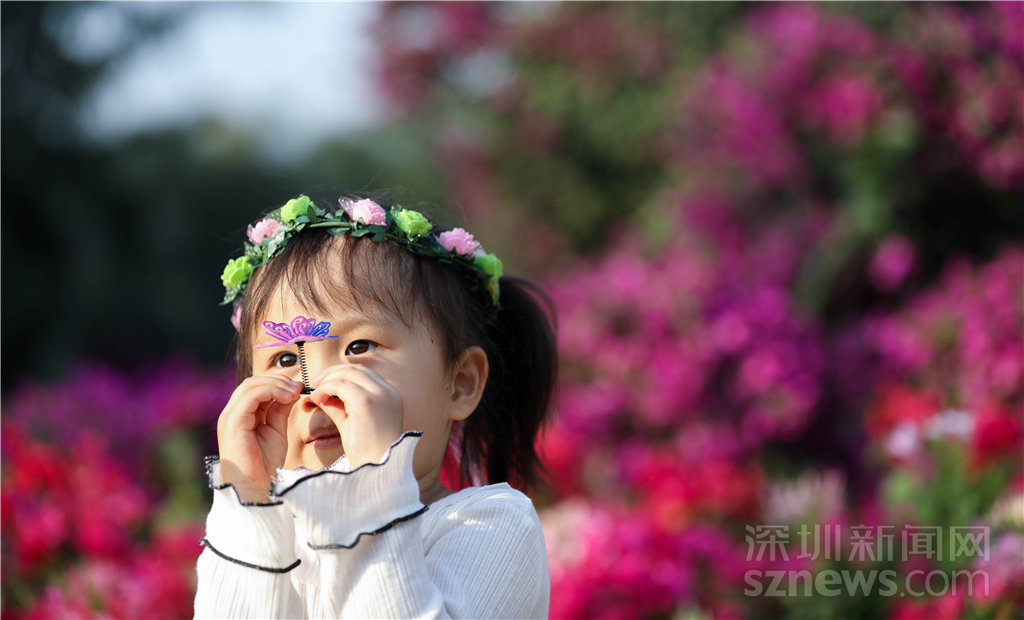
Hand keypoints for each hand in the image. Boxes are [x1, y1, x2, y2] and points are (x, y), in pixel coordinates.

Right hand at [217, 375, 301, 501]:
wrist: (257, 487)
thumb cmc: (265, 463)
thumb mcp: (276, 429)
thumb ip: (279, 409)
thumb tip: (291, 390)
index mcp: (241, 414)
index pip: (256, 387)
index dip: (278, 383)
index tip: (300, 387)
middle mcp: (232, 413)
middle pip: (252, 382)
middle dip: (278, 380)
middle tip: (299, 386)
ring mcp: (230, 417)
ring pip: (250, 385)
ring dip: (276, 384)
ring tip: (295, 391)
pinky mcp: (233, 422)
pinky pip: (251, 396)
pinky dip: (271, 391)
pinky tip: (287, 397)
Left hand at [308, 364, 403, 468]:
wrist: (380, 470)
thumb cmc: (369, 453)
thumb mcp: (353, 424)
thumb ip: (339, 407)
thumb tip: (322, 396)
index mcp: (390, 397)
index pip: (364, 375)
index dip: (342, 375)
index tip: (325, 384)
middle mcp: (388, 392)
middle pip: (356, 368)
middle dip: (332, 372)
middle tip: (315, 383)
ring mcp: (379, 395)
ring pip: (348, 373)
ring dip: (327, 379)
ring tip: (315, 392)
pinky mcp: (366, 402)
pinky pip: (341, 385)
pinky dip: (326, 388)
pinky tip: (317, 398)